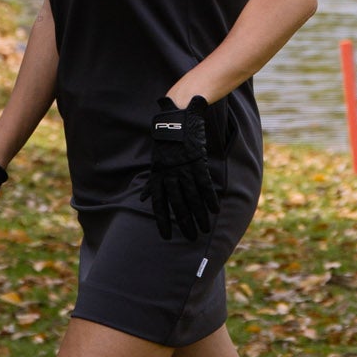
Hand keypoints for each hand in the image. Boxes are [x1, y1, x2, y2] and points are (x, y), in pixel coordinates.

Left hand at [144, 95, 219, 241]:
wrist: (177, 118)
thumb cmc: (165, 143)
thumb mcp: (154, 163)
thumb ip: (152, 183)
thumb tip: (143, 198)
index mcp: (158, 176)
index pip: (159, 204)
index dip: (163, 221)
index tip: (167, 236)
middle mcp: (170, 174)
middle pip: (178, 204)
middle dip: (185, 222)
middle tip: (192, 237)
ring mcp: (184, 168)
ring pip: (193, 197)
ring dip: (200, 215)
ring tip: (205, 229)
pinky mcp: (197, 160)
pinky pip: (204, 184)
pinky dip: (210, 197)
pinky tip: (214, 209)